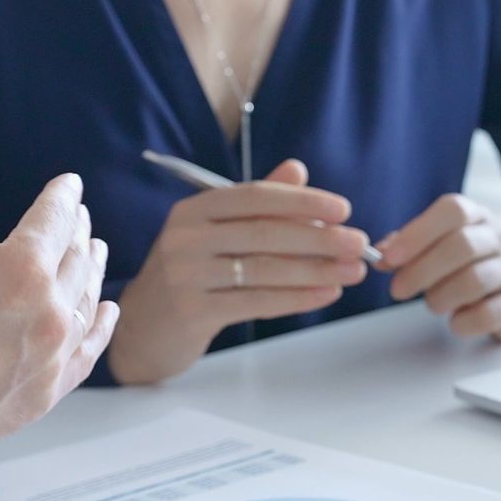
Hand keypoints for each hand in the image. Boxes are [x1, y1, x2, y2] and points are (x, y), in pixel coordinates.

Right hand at [0, 108, 119, 479]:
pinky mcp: (43, 396)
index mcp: (18, 269)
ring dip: (92, 273)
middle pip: (76, 258)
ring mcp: (50, 359)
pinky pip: (87, 354)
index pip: (55, 218)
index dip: (62, 195)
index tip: (68, 183)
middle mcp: (48, 313)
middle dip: (77, 231)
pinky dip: (100, 328)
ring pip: (87, 303)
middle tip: (78, 216)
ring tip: (94, 253)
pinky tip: (106, 315)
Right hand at [108, 160, 368, 383]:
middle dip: (319, 237)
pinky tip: (326, 294)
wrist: (142, 331)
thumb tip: (297, 169)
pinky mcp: (192, 311)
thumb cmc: (189, 277)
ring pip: (264, 269)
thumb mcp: (215, 235)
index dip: (302, 200)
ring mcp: (186, 275)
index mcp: (193, 210)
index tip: (343, 209)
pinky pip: (256, 302)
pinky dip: (296, 298)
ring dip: (316, 270)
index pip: (254, 196)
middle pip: (264, 233)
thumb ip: (255, 205)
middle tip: (359, 244)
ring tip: (352, 272)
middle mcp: (185, 238)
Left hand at [378, 194, 500, 341]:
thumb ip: (410, 245)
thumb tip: (380, 253)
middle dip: (421, 270)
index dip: (417, 233)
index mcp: (477, 217)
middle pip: (461, 246)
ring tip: (432, 304)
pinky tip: (455, 321)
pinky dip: (464, 321)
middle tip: (397, 290)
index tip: (389, 259)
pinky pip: (490, 313)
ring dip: (441, 297)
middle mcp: (499, 238)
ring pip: (475, 280)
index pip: (452, 211)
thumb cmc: (471, 263)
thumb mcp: (444, 243)